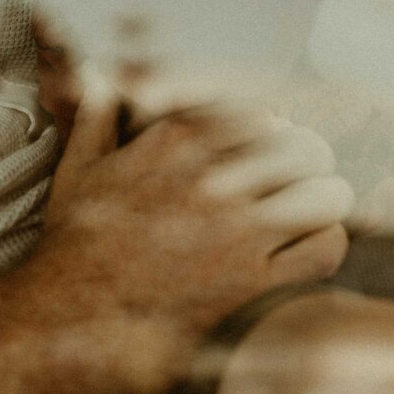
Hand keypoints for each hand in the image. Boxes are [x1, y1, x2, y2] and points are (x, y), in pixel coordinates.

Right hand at [36, 84, 351, 391]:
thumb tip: (98, 73)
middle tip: (301, 179)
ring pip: (323, 194)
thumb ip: (99, 111)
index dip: (274, 128)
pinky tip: (308, 249)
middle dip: (307, 161)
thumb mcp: (80, 166)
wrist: (67, 320)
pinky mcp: (253, 286)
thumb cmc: (74, 245)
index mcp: (179, 140)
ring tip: (312, 213)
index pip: (261, 112)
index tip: (271, 145)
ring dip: (322, 201)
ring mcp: (237, 233)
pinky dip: (326, 245)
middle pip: (303, 147)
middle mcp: (215, 178)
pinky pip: (324, 250)